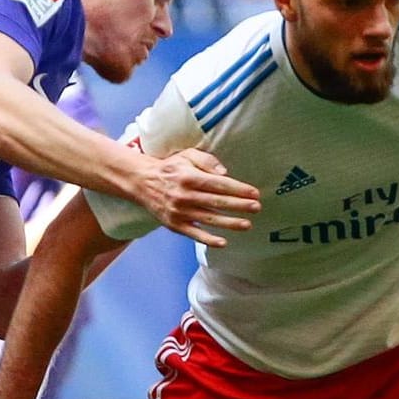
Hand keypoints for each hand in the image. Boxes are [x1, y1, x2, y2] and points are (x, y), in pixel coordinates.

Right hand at [133, 148, 260, 247]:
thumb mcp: (187, 156)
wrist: (142, 182)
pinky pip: (194, 234)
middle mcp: (184, 195)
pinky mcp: (174, 225)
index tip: (254, 193)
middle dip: (239, 205)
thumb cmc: (170, 168)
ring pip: (208, 219)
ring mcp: (179, 212)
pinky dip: (208, 239)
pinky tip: (223, 242)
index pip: (218, 184)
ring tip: (247, 224)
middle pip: (216, 202)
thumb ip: (207, 161)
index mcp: (189, 177)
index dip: (238, 189)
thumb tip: (225, 173)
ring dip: (229, 223)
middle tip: (257, 208)